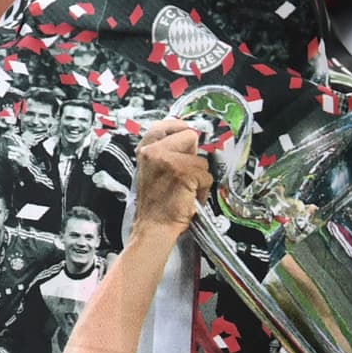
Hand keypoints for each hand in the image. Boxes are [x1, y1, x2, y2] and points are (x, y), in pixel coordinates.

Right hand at [134, 120, 210, 236]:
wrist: (153, 228)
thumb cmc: (154, 206)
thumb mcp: (151, 172)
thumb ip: (165, 153)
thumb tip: (189, 141)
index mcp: (145, 151)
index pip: (164, 125)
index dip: (179, 128)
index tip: (185, 133)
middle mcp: (154, 152)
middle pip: (190, 136)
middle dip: (193, 155)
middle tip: (185, 173)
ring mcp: (169, 161)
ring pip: (201, 160)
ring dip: (198, 177)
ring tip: (185, 191)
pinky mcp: (184, 173)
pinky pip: (206, 176)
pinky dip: (202, 190)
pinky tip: (189, 198)